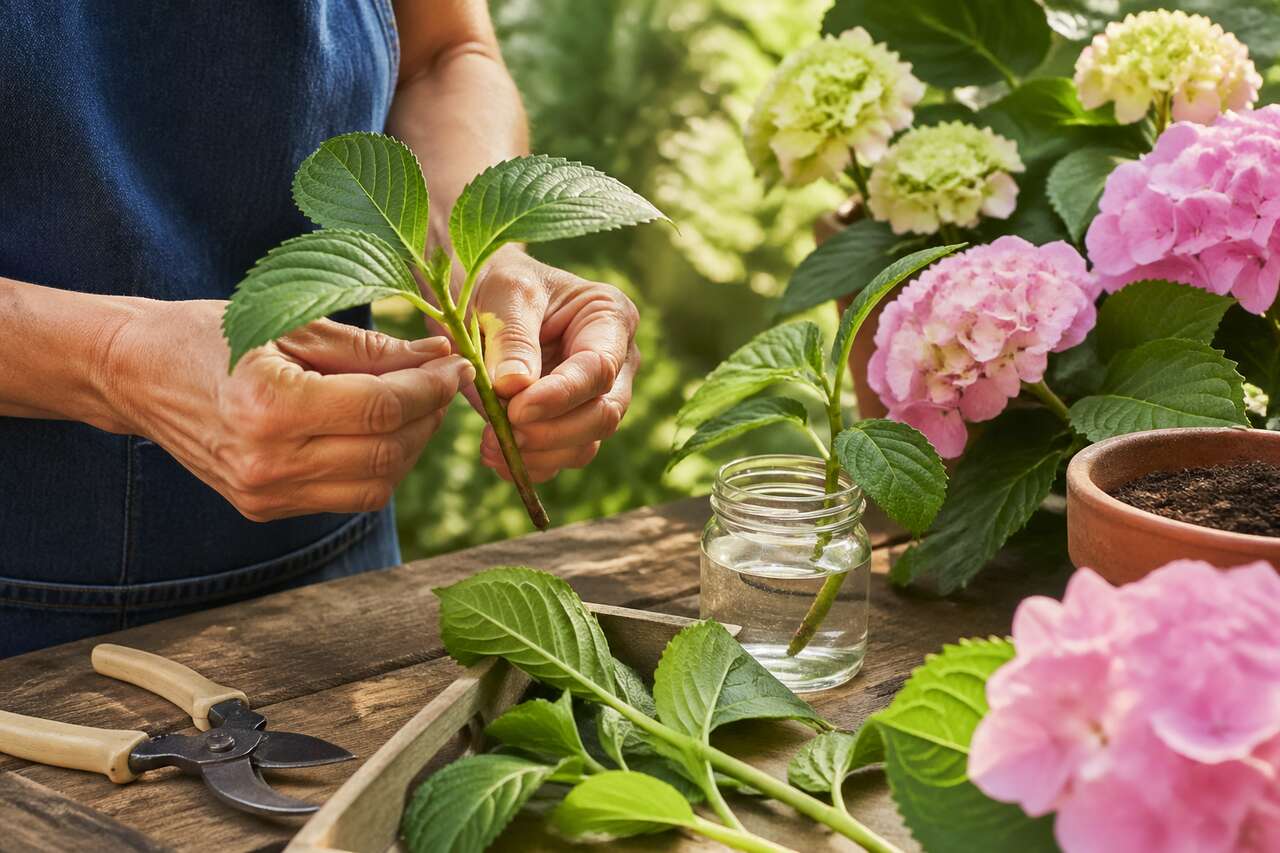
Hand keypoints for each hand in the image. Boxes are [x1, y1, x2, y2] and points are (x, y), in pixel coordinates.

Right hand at [106, 300, 473, 520]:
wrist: (137, 373)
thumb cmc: (211, 334)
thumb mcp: (290, 322)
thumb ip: (370, 347)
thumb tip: (439, 355)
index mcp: (270, 407)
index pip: (381, 409)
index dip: (431, 388)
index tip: (455, 364)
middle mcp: (267, 463)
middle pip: (386, 454)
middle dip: (428, 417)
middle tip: (442, 381)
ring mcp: (264, 495)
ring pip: (375, 487)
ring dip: (409, 447)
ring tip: (415, 404)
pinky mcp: (264, 509)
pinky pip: (347, 497)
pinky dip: (376, 466)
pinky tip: (378, 429)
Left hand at [469, 249, 639, 482]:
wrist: (479, 296)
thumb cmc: (498, 282)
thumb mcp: (503, 294)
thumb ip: (512, 338)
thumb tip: (516, 388)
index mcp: (610, 318)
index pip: (599, 369)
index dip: (561, 396)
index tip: (516, 409)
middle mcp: (615, 362)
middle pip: (603, 414)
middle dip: (553, 432)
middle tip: (505, 430)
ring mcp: (595, 398)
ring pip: (585, 445)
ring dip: (539, 454)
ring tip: (491, 444)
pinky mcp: (569, 425)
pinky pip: (561, 459)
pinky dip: (529, 466)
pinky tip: (496, 456)